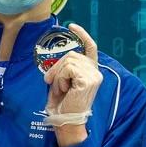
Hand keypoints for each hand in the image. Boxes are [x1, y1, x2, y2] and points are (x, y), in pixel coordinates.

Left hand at [43, 24, 101, 146]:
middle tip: (49, 80)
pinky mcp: (88, 79)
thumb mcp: (63, 81)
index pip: (91, 47)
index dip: (82, 34)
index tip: (71, 26)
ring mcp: (94, 75)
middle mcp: (96, 72)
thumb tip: (58, 57)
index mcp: (91, 71)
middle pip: (71, 54)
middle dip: (56, 67)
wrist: (65, 121)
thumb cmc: (63, 104)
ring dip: (58, 75)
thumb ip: (65, 68)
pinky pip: (68, 69)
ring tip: (60, 88)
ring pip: (68, 61)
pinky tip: (63, 90)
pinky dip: (60, 79)